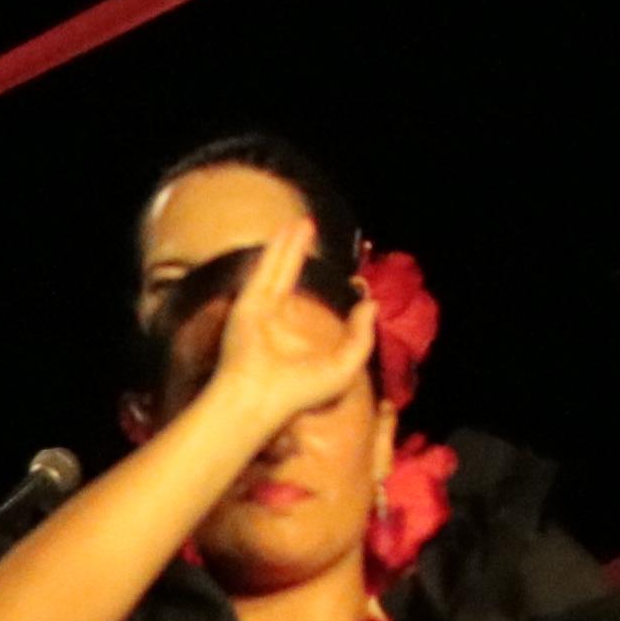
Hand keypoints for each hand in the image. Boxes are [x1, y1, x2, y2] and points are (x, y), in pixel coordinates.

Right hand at [192, 210, 376, 451]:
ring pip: (276, 270)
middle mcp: (273, 323)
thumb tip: (370, 304)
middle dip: (299, 256)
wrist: (261, 399)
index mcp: (293, 340)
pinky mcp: (248, 304)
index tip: (353, 282)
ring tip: (301, 222)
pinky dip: (275, 251)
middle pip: (289, 280)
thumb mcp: (344, 366)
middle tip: (309, 233)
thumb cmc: (299, 392)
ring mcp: (258, 311)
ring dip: (288, 246)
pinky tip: (287, 231)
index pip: (311, 308)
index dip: (332, 292)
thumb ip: (360, 336)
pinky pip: (264, 271)